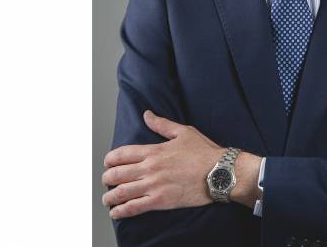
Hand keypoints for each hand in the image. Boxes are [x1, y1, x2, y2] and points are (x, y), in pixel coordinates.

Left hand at [101, 110, 223, 219]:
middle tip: (106, 182)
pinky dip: (121, 211)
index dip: (109, 160)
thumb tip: (147, 114)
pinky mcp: (160, 201)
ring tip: (107, 199)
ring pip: (121, 192)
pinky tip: (116, 212)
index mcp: (154, 151)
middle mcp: (150, 168)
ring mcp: (154, 185)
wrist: (219, 172)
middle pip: (116, 174)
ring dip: (109, 197)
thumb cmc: (204, 152)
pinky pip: (134, 208)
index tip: (108, 163)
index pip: (121, 154)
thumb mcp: (184, 132)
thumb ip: (162, 124)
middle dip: (107, 179)